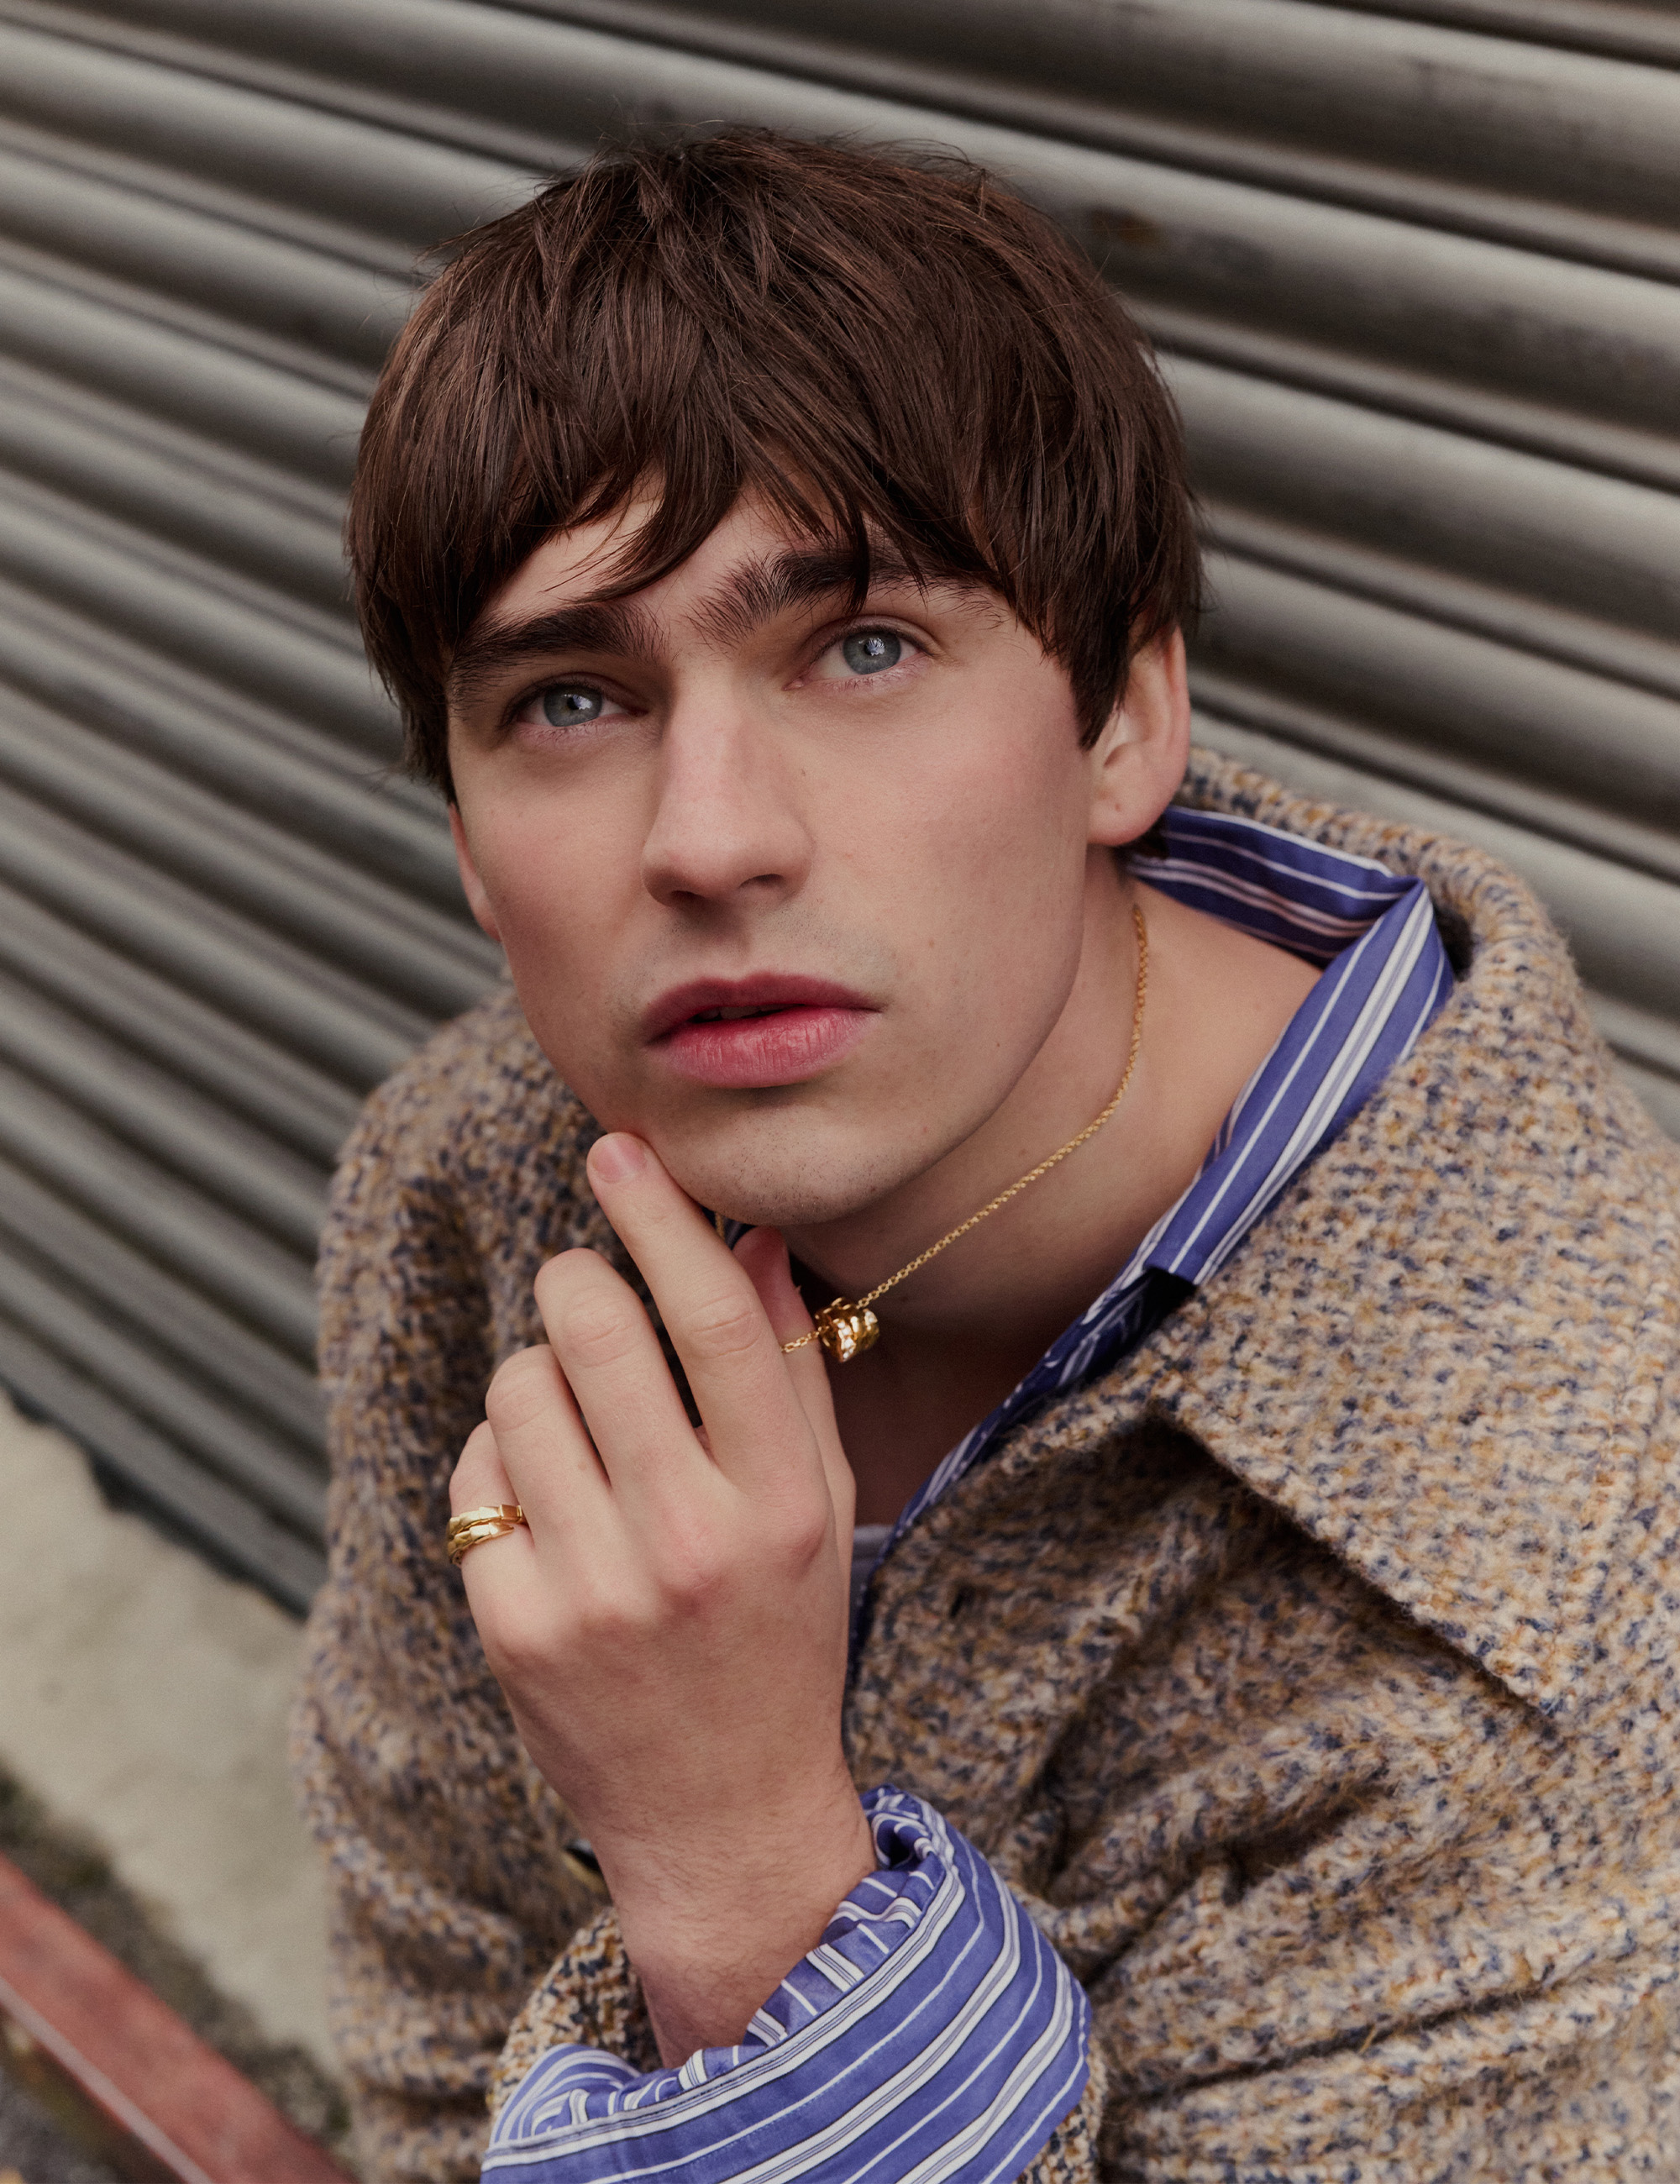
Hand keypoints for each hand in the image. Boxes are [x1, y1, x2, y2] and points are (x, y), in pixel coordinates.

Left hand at [450, 1132, 873, 2062]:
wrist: (723, 1817)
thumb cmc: (781, 1638)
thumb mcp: (821, 1507)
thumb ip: (789, 1369)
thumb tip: (751, 1235)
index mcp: (782, 1502)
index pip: (717, 1321)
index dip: (660, 1219)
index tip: (619, 1151)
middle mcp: (689, 1542)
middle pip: (596, 1331)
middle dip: (576, 1279)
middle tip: (581, 1285)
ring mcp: (593, 1588)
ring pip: (520, 1389)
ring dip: (540, 1375)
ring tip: (577, 1425)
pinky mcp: (513, 1626)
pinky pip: (478, 1472)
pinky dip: (504, 1459)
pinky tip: (548, 1502)